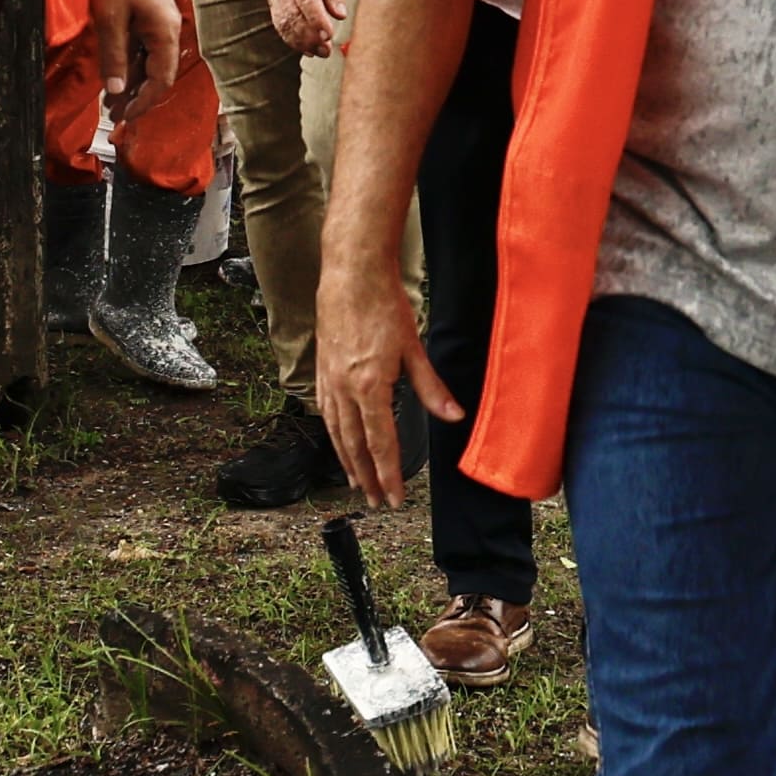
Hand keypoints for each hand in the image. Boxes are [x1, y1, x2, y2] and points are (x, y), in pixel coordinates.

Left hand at [88, 0, 187, 118]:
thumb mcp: (109, 17)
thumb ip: (113, 56)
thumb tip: (116, 90)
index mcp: (165, 32)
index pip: (161, 81)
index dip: (144, 103)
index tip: (126, 118)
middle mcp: (167, 29)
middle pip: (157, 75)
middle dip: (137, 98)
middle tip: (115, 117)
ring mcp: (159, 21)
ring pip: (149, 63)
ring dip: (131, 82)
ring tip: (111, 100)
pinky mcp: (148, 14)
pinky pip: (142, 47)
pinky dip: (129, 63)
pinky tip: (114, 73)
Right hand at [263, 0, 351, 55]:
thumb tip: (340, 15)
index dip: (316, 18)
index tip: (329, 33)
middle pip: (291, 14)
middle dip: (309, 36)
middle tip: (327, 50)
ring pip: (283, 22)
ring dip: (300, 41)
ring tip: (320, 52)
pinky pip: (278, 22)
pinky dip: (291, 37)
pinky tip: (306, 47)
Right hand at [317, 246, 456, 507]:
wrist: (350, 274)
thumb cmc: (383, 304)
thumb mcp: (414, 348)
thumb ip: (432, 387)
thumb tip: (454, 416)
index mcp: (369, 387)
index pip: (380, 443)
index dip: (389, 474)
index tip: (394, 498)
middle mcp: (344, 389)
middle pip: (354, 446)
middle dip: (367, 477)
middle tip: (376, 501)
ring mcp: (328, 380)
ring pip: (336, 432)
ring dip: (347, 461)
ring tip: (357, 482)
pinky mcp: (321, 369)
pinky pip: (325, 411)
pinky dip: (333, 433)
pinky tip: (339, 439)